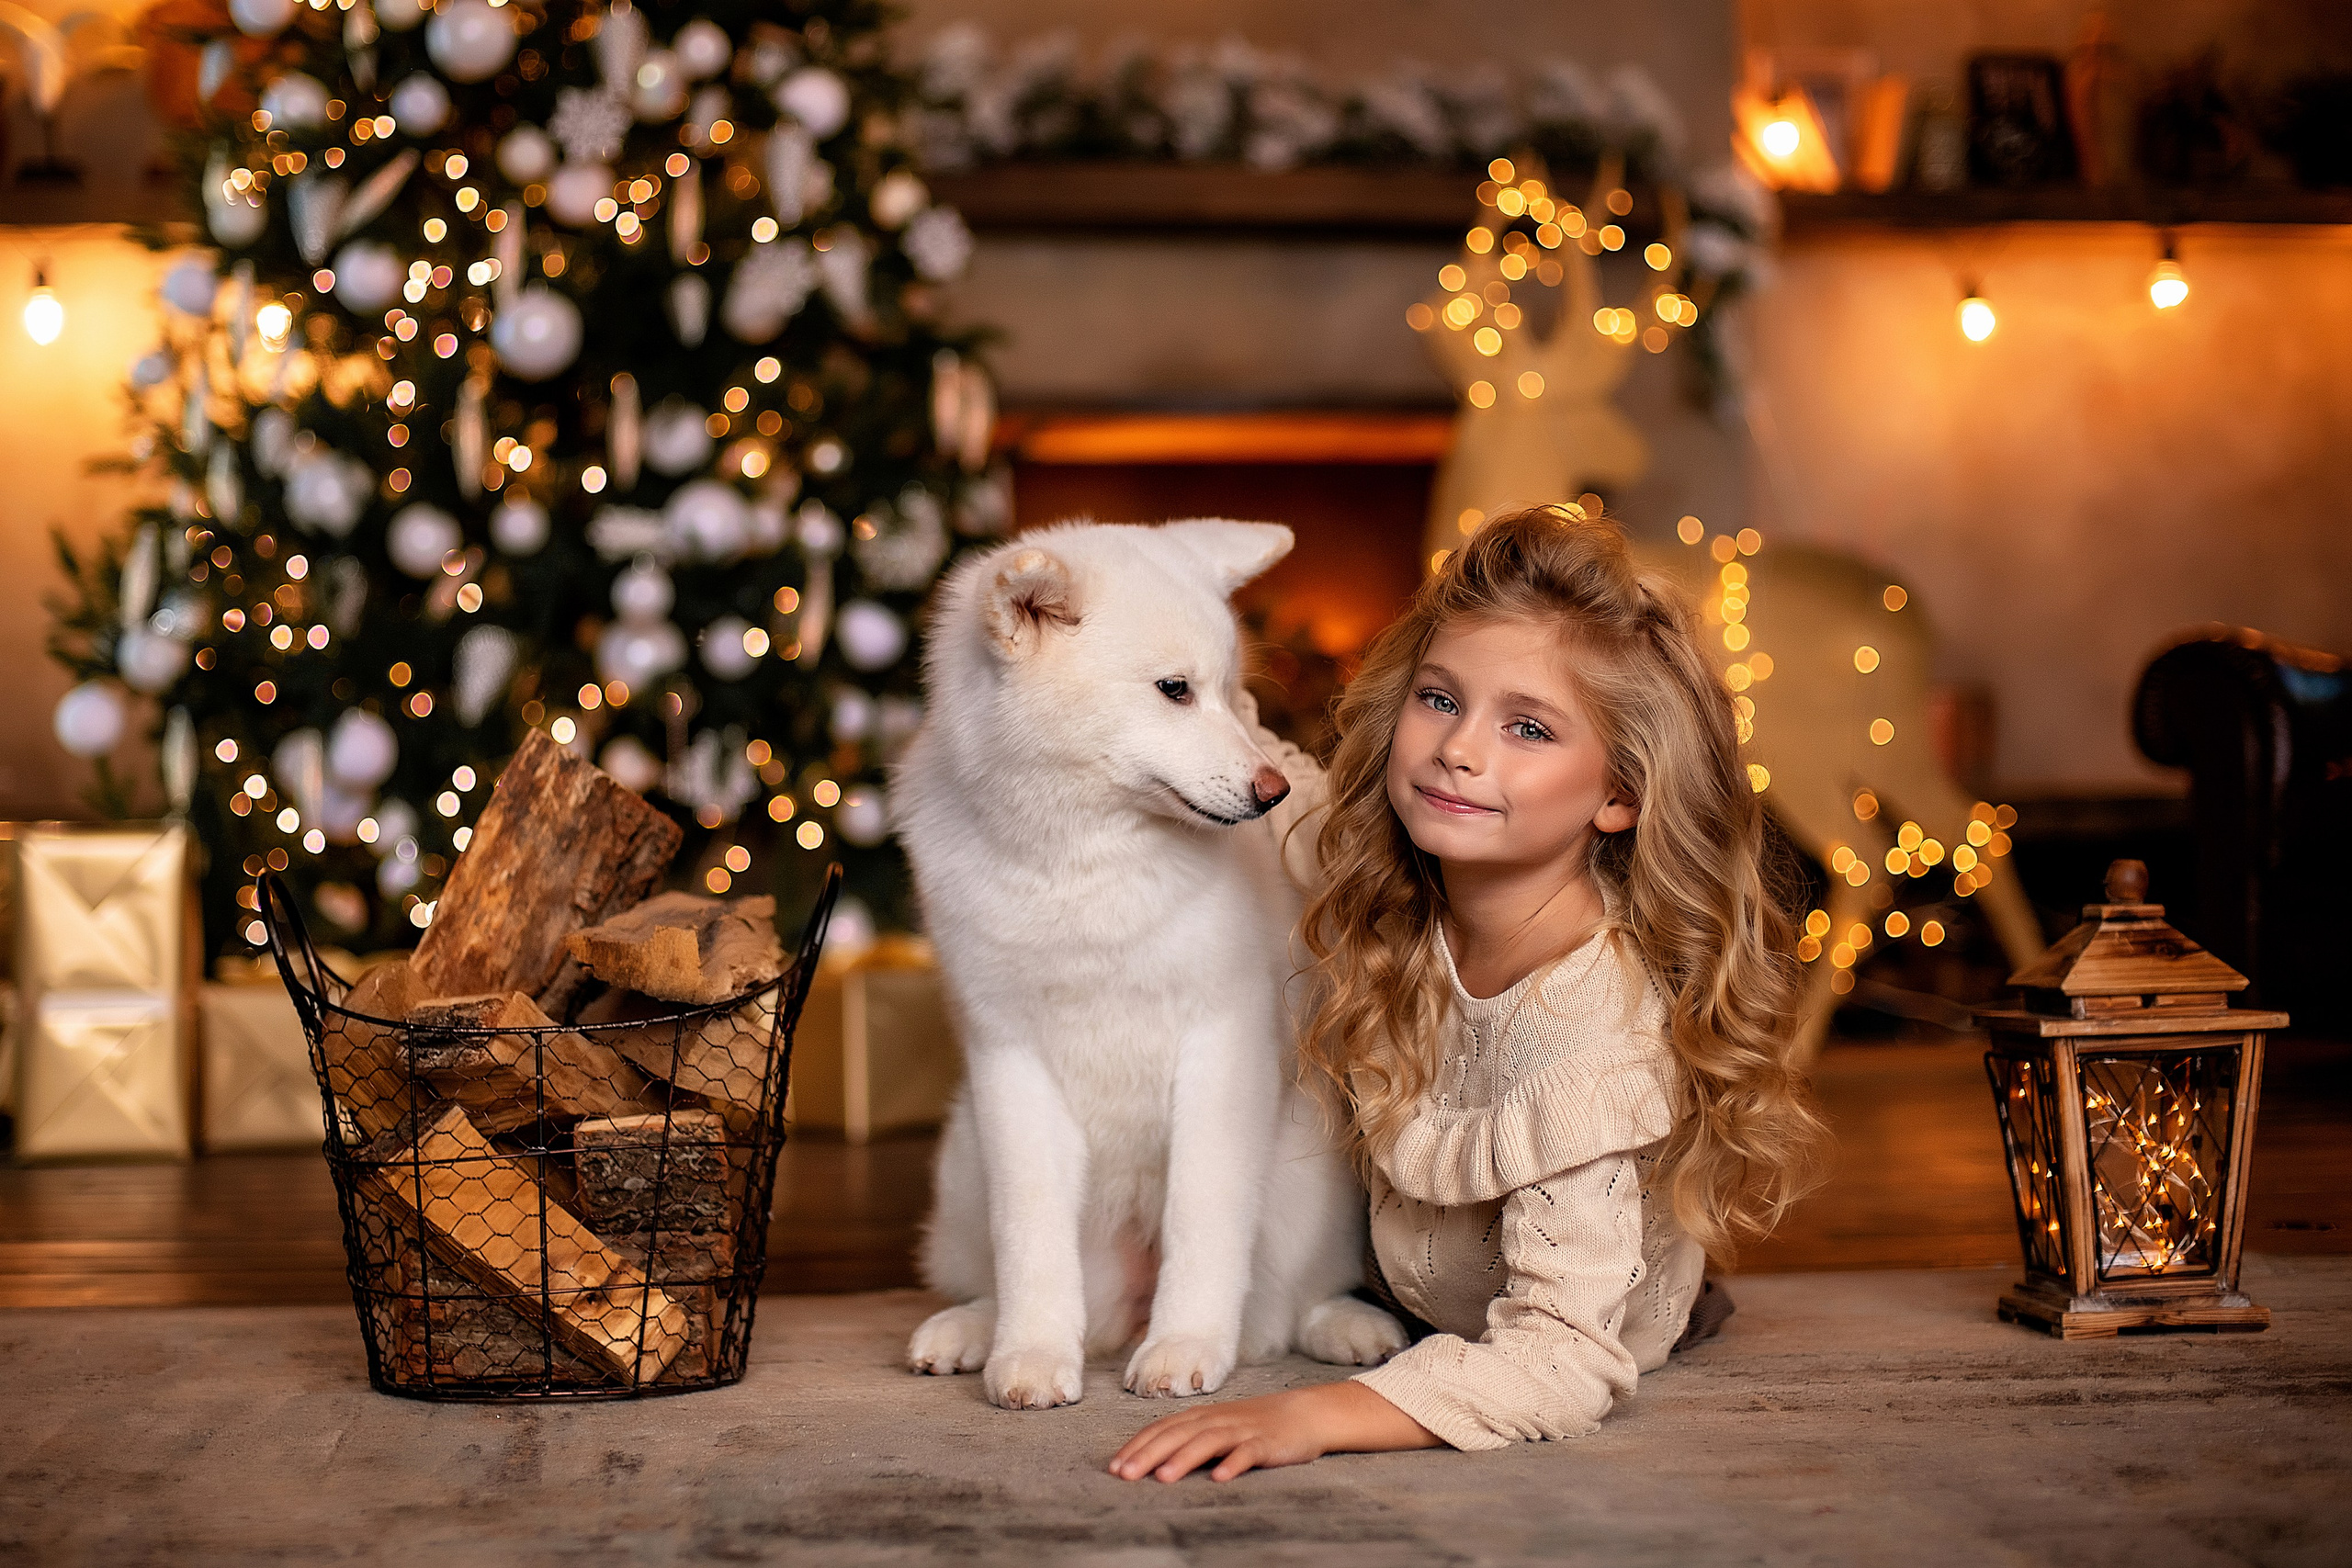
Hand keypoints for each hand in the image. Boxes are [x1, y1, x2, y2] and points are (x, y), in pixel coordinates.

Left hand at [1108, 1380, 1437, 1482]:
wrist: (1305, 1414)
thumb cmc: (1255, 1424)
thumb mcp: (1219, 1426)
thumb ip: (1189, 1438)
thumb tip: (1150, 1459)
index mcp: (1203, 1416)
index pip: (1163, 1429)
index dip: (1137, 1446)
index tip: (1114, 1467)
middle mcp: (1218, 1420)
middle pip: (1178, 1434)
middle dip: (1148, 1454)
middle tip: (1124, 1474)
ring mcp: (1243, 1430)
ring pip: (1208, 1442)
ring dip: (1183, 1458)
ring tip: (1162, 1478)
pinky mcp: (1267, 1444)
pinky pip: (1248, 1454)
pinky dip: (1233, 1464)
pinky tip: (1219, 1478)